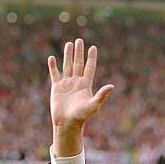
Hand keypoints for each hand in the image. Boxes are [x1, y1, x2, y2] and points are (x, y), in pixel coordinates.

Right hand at [48, 38, 113, 155]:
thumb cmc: (82, 116)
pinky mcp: (57, 87)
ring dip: (68, 55)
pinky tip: (52, 58)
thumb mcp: (93, 105)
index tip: (93, 47)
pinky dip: (53, 66)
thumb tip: (112, 86)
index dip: (91, 58)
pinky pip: (55, 74)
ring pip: (67, 66)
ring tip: (69, 44)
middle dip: (79, 52)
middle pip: (78, 64)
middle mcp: (76, 82)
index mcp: (86, 85)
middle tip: (79, 40)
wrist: (67, 123)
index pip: (89, 68)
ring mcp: (66, 84)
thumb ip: (102, 95)